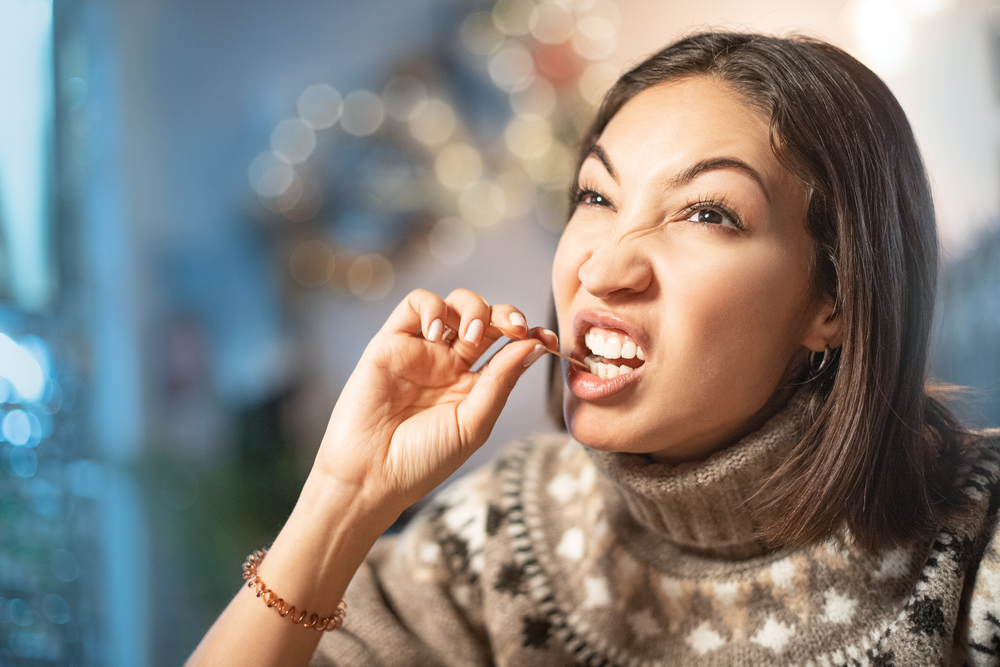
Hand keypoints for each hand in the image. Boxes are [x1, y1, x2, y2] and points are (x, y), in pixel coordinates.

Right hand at [313, 288, 554, 521]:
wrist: (371, 474)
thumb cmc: (423, 460)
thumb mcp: (474, 423)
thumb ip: (501, 381)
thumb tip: (533, 344)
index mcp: (473, 386)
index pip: (507, 347)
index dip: (529, 335)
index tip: (547, 337)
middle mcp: (449, 364)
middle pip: (486, 319)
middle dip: (506, 314)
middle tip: (515, 326)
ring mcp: (421, 350)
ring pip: (454, 304)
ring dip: (472, 308)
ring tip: (470, 335)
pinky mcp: (391, 341)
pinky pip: (415, 304)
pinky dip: (431, 307)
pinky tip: (435, 333)